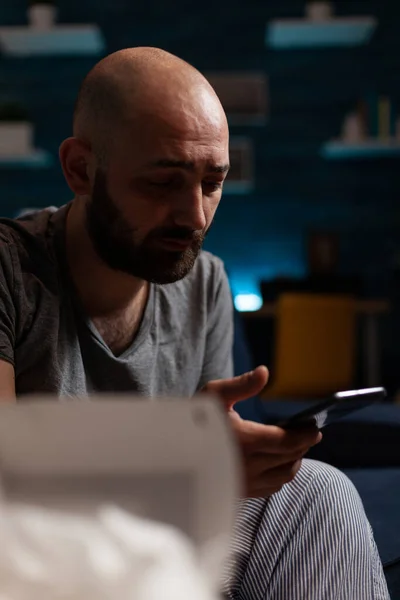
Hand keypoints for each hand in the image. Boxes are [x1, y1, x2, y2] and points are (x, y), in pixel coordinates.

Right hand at [202, 366, 321, 497]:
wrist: (171, 452)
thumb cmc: (193, 419)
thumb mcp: (213, 395)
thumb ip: (241, 384)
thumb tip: (264, 372)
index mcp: (245, 440)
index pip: (288, 441)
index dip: (306, 434)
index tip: (315, 426)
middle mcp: (248, 465)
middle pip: (290, 457)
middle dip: (303, 444)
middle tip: (309, 433)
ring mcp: (245, 482)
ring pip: (284, 475)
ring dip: (294, 460)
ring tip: (295, 445)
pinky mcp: (240, 492)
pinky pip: (271, 487)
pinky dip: (281, 475)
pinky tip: (278, 461)